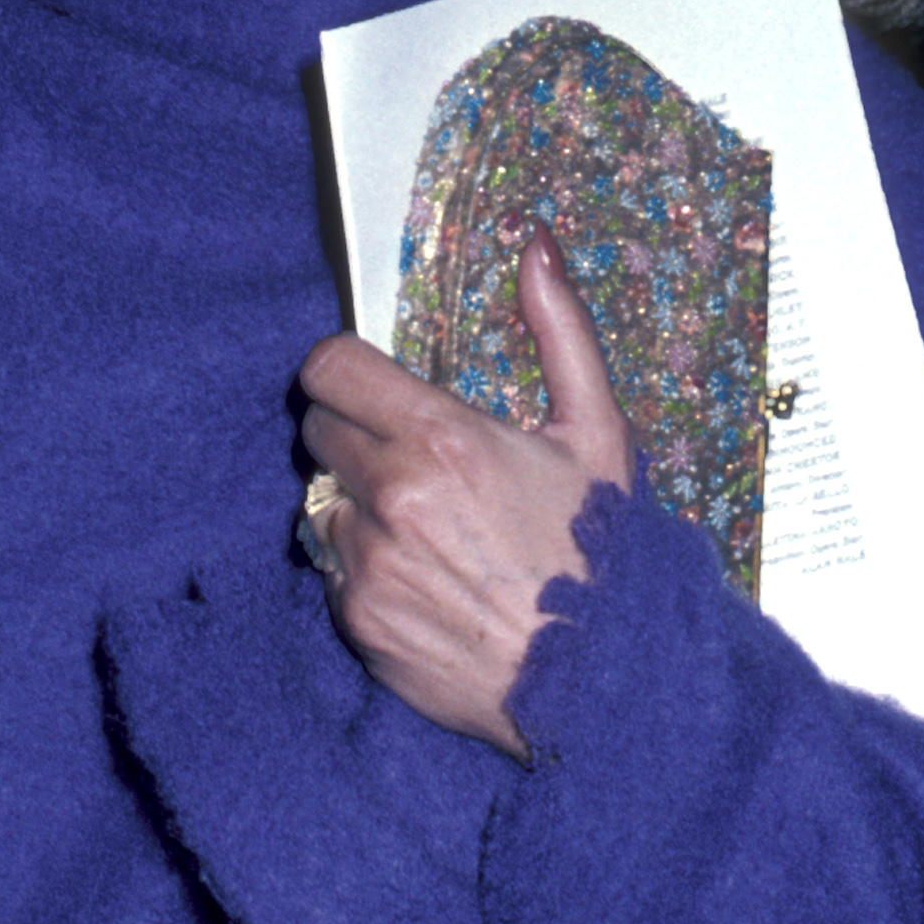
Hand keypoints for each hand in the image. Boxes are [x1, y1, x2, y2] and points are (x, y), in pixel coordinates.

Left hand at [298, 227, 633, 752]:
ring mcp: (369, 562)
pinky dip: (362, 569)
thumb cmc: (605, 552)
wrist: (604, 676)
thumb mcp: (599, 432)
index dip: (344, 372)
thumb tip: (536, 246)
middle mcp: (393, 497)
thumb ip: (560, 331)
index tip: (369, 387)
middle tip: (409, 460)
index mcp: (442, 439)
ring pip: (321, 504)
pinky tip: (422, 580)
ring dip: (357, 507)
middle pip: (318, 431)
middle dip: (354, 435)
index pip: (329, 369)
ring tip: (424, 529)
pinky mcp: (357, 621)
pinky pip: (331, 570)